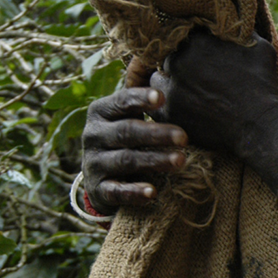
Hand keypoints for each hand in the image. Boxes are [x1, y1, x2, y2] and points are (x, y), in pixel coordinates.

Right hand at [81, 87, 187, 212]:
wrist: (100, 177)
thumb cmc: (126, 139)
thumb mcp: (128, 117)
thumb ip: (145, 104)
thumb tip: (176, 84)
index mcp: (101, 112)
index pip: (122, 102)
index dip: (141, 99)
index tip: (162, 97)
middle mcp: (93, 135)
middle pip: (126, 131)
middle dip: (157, 134)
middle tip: (184, 137)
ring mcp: (94, 163)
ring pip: (125, 160)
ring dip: (154, 161)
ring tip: (180, 161)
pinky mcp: (98, 189)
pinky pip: (116, 191)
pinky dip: (134, 192)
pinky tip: (153, 192)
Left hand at [148, 28, 277, 191]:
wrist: (259, 126)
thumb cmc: (263, 86)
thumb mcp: (260, 49)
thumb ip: (241, 31)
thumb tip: (235, 20)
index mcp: (198, 43)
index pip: (182, 36)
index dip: (188, 46)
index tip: (197, 56)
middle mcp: (179, 62)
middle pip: (167, 57)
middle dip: (177, 65)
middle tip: (190, 76)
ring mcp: (171, 89)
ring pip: (157, 80)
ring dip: (167, 84)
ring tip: (183, 94)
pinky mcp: (168, 113)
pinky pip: (156, 105)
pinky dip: (165, 105)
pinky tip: (180, 109)